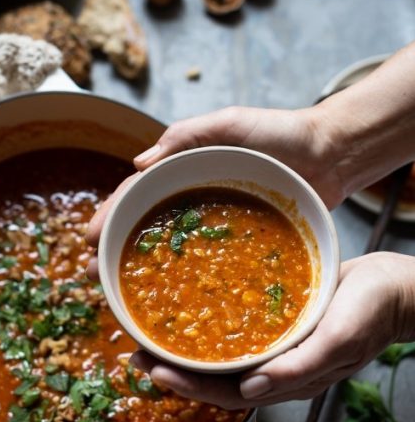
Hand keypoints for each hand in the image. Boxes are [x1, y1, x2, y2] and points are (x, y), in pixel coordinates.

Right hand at [85, 105, 343, 277]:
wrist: (333, 153)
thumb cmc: (282, 132)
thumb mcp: (230, 123)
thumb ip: (187, 135)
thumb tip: (138, 163)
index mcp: (184, 168)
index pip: (137, 192)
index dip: (111, 215)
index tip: (89, 239)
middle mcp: (194, 196)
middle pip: (146, 224)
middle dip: (117, 247)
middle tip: (96, 274)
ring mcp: (216, 221)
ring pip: (172, 247)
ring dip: (144, 267)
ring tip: (121, 292)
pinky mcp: (241, 241)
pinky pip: (208, 260)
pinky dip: (187, 277)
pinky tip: (175, 297)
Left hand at [129, 252, 414, 407]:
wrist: (393, 288)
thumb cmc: (371, 312)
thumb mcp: (339, 339)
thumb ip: (299, 367)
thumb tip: (252, 389)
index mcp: (286, 379)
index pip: (227, 393)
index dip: (188, 386)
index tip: (153, 370)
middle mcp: (274, 367)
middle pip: (215, 378)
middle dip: (175, 370)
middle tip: (137, 352)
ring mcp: (275, 346)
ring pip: (221, 357)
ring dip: (186, 350)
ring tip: (154, 336)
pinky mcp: (277, 324)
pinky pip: (236, 332)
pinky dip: (209, 328)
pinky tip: (193, 313)